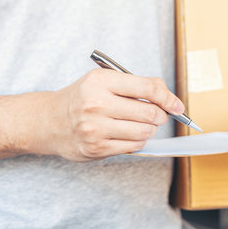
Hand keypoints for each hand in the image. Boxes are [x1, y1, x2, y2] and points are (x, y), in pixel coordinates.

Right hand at [30, 69, 183, 161]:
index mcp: (100, 81)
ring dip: (150, 129)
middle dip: (161, 115)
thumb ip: (136, 84)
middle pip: (149, 112)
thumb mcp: (104, 80)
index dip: (168, 98)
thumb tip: (168, 97)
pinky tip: (129, 134)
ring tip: (142, 124)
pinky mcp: (96, 148)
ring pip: (144, 132)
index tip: (177, 105)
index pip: (148, 88)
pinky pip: (133, 146)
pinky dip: (138, 141)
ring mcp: (95, 128)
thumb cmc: (82, 98)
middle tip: (159, 115)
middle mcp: (96, 104)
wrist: (50, 120)